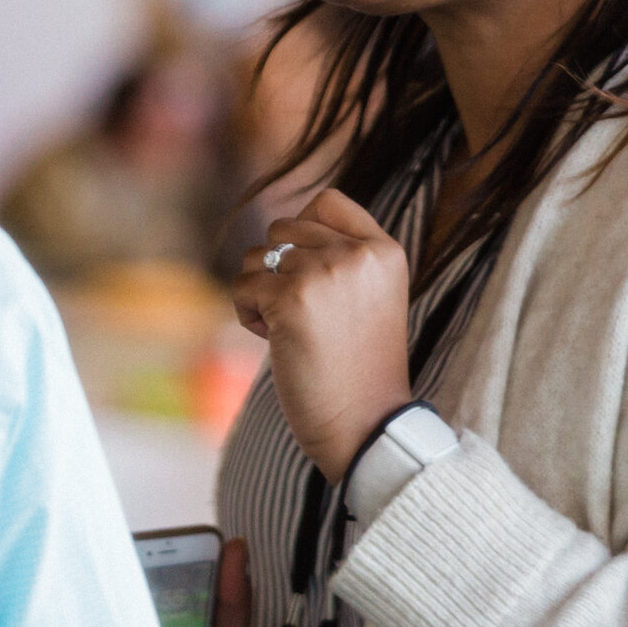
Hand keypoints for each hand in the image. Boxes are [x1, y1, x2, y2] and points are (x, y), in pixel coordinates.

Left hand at [232, 188, 412, 482]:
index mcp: (384, 251)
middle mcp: (356, 254)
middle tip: (298, 312)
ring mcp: (323, 272)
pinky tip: (275, 342)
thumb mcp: (371, 297)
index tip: (306, 272)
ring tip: (289, 330)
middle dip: (277, 267)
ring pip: (257, 256)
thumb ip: (341, 258)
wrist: (365, 424)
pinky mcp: (290, 298)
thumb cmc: (360, 369)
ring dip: (260, 292)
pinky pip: (243, 286)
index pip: (328, 202)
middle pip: (284, 227)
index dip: (303, 231)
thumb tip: (281, 230)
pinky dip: (248, 313)